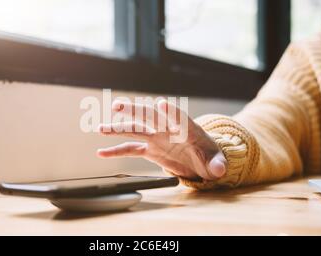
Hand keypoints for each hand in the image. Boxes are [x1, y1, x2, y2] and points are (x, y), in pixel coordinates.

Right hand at [97, 99, 226, 180]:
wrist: (202, 160)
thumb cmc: (211, 158)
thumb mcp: (216, 162)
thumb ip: (218, 164)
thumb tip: (220, 170)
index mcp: (187, 130)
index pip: (180, 118)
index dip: (171, 112)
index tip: (161, 104)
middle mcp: (168, 130)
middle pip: (150, 116)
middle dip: (135, 110)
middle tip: (118, 106)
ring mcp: (157, 139)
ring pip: (135, 129)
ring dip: (118, 127)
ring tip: (100, 127)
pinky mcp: (150, 150)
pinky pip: (130, 149)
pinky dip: (116, 151)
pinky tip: (101, 152)